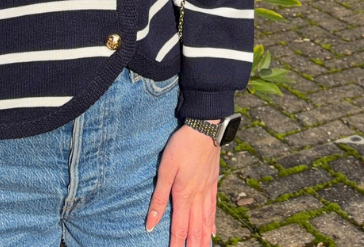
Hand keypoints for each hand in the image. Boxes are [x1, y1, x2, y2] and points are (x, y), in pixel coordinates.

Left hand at [146, 123, 220, 245]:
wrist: (205, 128)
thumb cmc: (182, 146)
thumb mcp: (165, 170)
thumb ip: (158, 198)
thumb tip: (150, 224)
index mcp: (183, 196)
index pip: (179, 229)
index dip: (176, 245)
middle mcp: (197, 197)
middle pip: (195, 230)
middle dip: (193, 246)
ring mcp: (207, 190)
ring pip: (206, 222)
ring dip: (203, 240)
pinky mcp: (213, 182)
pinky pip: (213, 208)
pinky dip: (212, 223)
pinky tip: (212, 231)